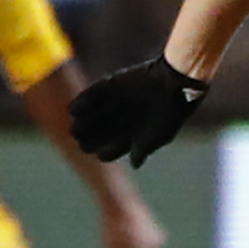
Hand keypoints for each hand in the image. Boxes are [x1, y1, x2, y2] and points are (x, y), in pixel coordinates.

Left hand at [70, 57, 207, 168]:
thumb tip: (134, 164)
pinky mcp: (109, 87)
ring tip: (77, 123)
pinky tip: (74, 110)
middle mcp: (119, 121)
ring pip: (89, 117)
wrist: (174, 82)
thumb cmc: (170, 113)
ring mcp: (113, 104)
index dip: (101, 152)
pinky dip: (80, 103)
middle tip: (81, 138)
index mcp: (131, 137)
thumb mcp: (159, 135)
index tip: (99, 151)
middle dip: (86, 138)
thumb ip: (144, 148)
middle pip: (95, 136)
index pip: (108, 151)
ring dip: (80, 122)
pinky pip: (89, 96)